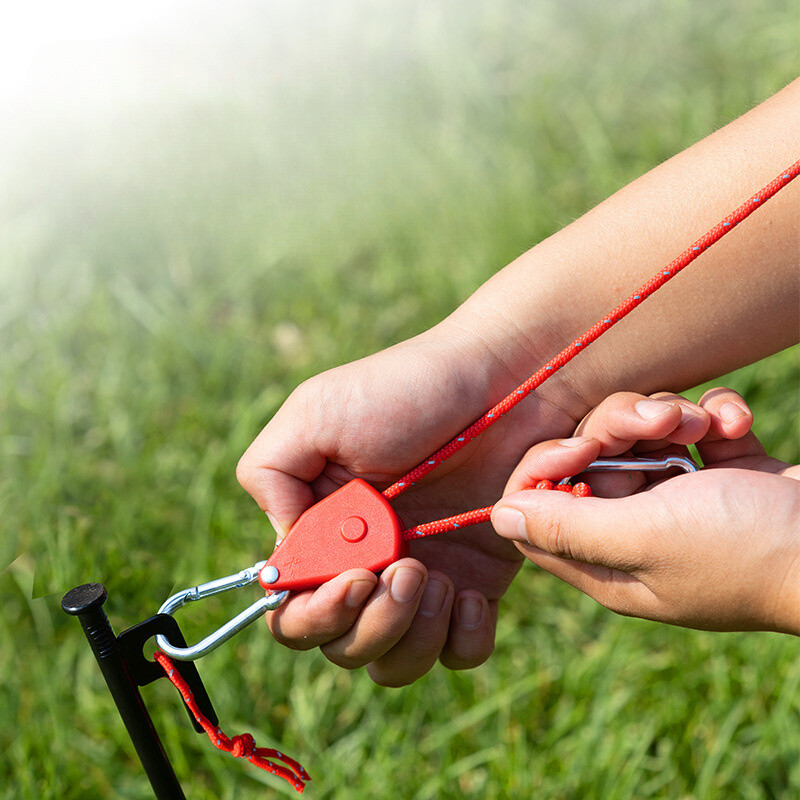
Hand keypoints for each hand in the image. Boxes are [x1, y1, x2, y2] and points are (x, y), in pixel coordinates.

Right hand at [237, 324, 582, 684]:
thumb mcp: (314, 412)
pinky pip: (460, 652)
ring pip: (396, 662)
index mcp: (323, 530)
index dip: (312, 615)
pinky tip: (470, 591)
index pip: (292, 609)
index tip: (353, 578)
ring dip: (410, 635)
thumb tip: (283, 549)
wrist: (501, 381)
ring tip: (437, 575)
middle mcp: (367, 564)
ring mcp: (423, 578)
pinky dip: (461, 638)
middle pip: (341, 647)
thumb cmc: (407, 389)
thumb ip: (271, 477)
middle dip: (367, 625)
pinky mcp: (477, 584)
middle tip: (406, 568)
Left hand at [491, 388, 799, 633]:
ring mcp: (677, 502)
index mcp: (605, 560)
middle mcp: (632, 531)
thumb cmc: (745, 548)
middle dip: (620, 427)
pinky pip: (689, 429)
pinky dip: (713, 418)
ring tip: (707, 426)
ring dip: (671, 416)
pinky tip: (737, 426)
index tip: (582, 445)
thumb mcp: (645, 538)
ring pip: (636, 435)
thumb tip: (497, 517)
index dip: (548, 466)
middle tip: (661, 424)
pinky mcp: (719, 475)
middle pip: (586, 459)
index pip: (538, 507)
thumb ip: (566, 527)